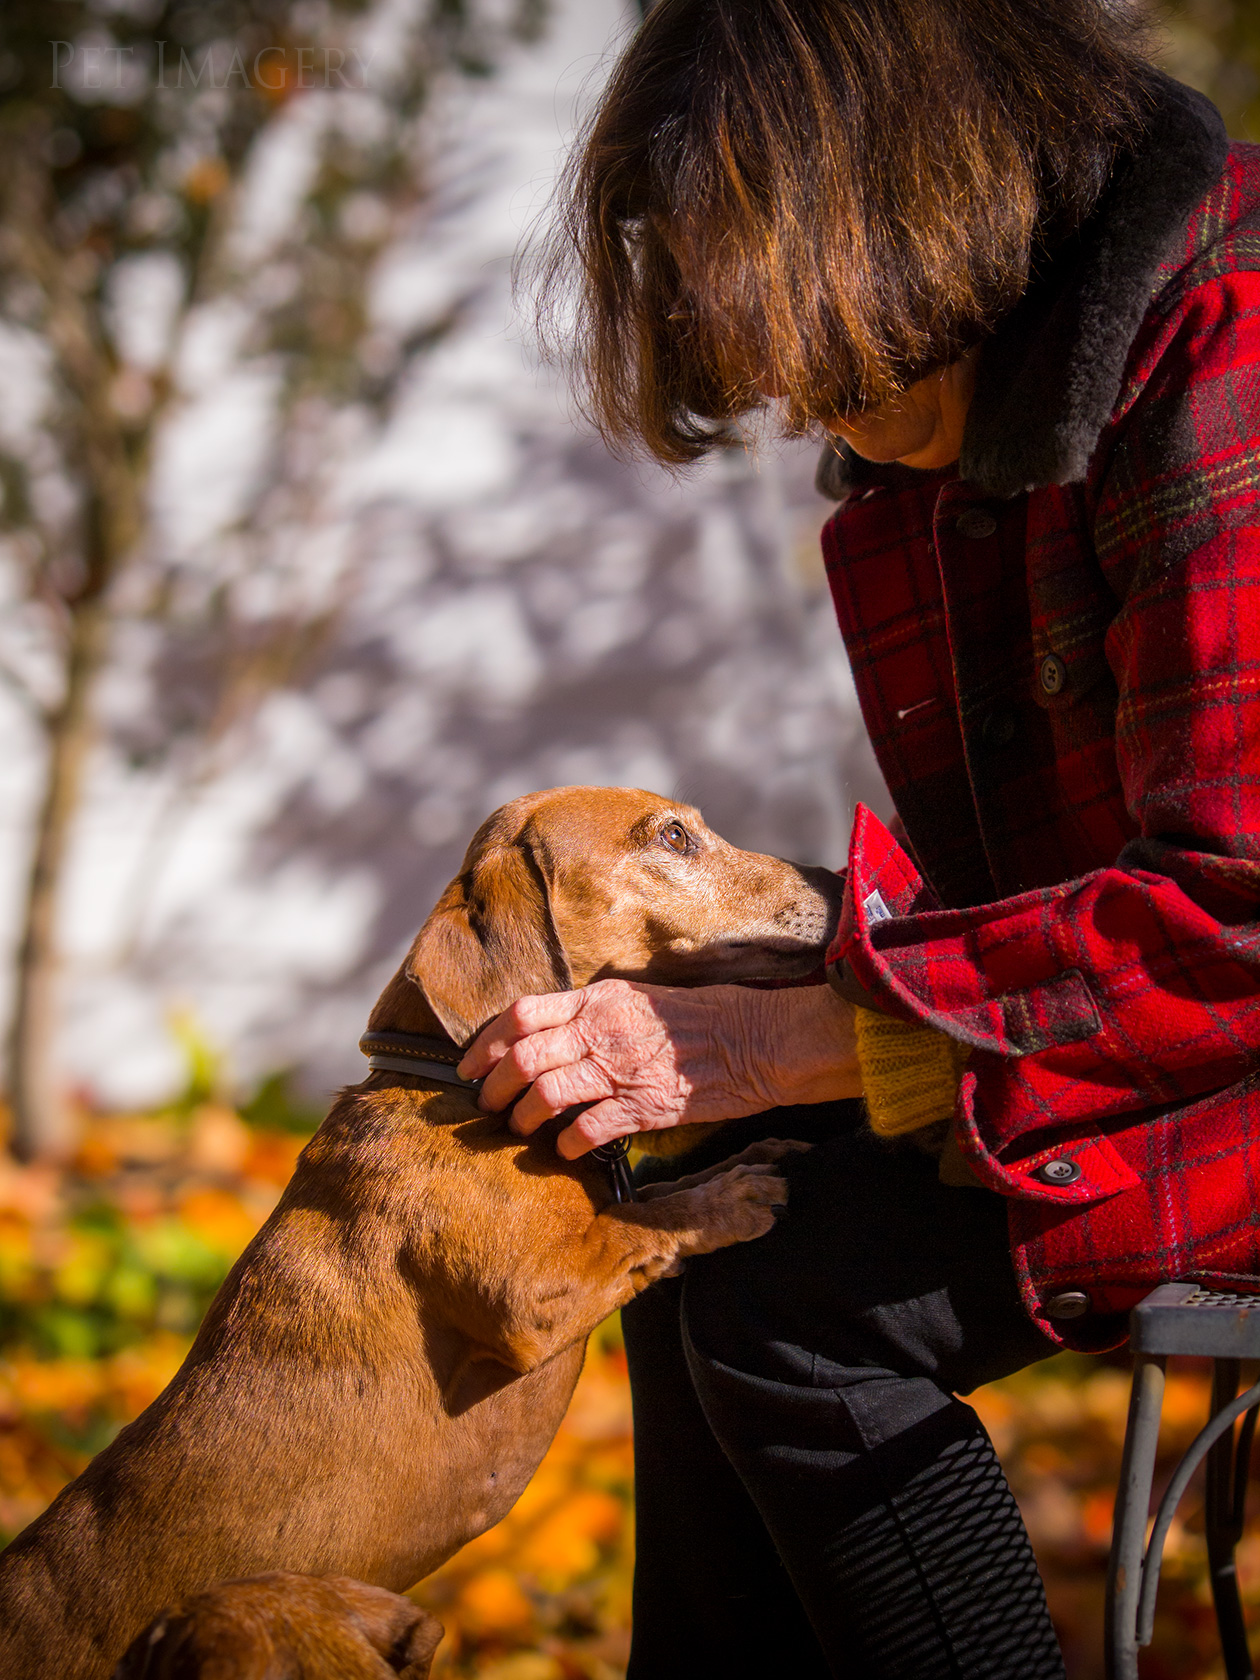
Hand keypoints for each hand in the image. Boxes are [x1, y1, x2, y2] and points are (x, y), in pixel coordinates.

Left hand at [457, 979, 859, 1158]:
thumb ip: (590, 1012)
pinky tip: (564, 1149)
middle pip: (523, 1058)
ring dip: (522, 1118)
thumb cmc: (698, 1017)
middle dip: (492, 1087)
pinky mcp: (642, 1107)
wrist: (753, 1041)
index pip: (520, 1014)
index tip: (467, 1065)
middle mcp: (600, 1030)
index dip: (484, 1043)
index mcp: (596, 999)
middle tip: (484, 1106)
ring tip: (518, 1130)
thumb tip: (546, 1034)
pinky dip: (566, 1144)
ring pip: (545, 1095)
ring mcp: (620, 1069)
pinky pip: (587, 1129)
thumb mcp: (636, 998)